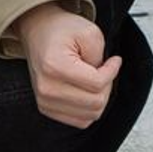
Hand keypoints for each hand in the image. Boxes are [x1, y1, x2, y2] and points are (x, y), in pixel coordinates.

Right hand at [17, 3, 120, 127]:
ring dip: (98, 98)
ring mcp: (45, 101)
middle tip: (104, 69)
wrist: (38, 31)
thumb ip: (100, 55)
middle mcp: (46, 88)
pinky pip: (80, 121)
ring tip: (93, 79)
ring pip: (90, 115)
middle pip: (95, 103)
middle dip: (106, 86)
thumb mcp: (88, 31)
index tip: (114, 61)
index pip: (97, 84)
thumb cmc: (60, 30)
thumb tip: (105, 79)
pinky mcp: (46, 109)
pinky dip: (89, 108)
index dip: (112, 71)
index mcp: (54, 67)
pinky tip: (86, 91)